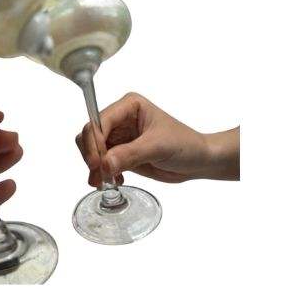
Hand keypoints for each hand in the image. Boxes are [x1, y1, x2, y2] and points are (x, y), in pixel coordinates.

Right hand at [76, 92, 238, 183]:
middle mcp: (120, 119)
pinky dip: (102, 173)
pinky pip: (101, 162)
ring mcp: (119, 137)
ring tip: (105, 182)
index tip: (96, 163)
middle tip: (98, 175)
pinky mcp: (120, 153)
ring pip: (92, 150)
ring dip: (94, 167)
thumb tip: (104, 165)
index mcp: (129, 106)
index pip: (100, 121)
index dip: (94, 141)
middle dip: (91, 155)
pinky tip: (115, 181)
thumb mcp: (158, 146)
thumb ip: (130, 154)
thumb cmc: (185, 145)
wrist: (198, 161)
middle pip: (90, 134)